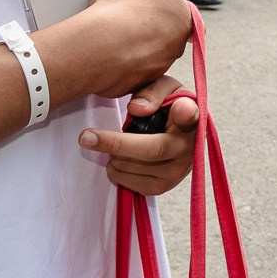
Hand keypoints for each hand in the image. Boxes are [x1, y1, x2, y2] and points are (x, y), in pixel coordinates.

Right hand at [35, 0, 194, 99]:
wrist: (97, 43)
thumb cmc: (123, 4)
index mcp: (183, 21)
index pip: (188, 19)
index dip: (173, 12)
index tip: (157, 8)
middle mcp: (175, 48)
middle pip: (167, 37)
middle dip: (152, 29)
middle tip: (130, 17)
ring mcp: (155, 69)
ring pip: (149, 56)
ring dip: (136, 47)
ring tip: (114, 33)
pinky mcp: (134, 85)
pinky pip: (130, 73)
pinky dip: (121, 64)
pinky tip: (108, 52)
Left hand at [79, 76, 198, 197]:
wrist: (178, 137)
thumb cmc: (168, 107)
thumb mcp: (163, 89)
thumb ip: (152, 92)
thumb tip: (136, 110)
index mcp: (191, 117)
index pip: (191, 114)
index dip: (186, 112)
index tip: (180, 107)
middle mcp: (188, 148)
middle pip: (150, 150)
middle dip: (115, 144)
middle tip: (85, 137)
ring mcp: (177, 172)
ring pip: (134, 167)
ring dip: (113, 155)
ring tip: (112, 144)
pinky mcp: (163, 187)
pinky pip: (130, 183)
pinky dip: (116, 170)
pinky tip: (119, 158)